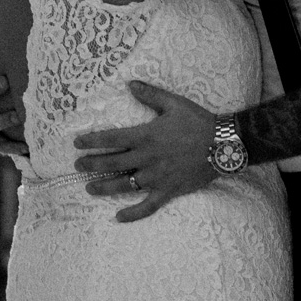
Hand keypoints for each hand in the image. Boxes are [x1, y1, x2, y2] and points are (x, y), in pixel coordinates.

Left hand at [73, 81, 216, 222]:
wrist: (223, 144)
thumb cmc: (198, 122)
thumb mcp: (173, 103)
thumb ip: (150, 94)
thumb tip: (130, 83)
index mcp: (146, 136)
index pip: (111, 139)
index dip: (92, 141)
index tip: (77, 143)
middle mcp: (147, 158)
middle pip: (112, 162)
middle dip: (92, 164)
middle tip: (78, 166)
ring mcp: (156, 177)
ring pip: (124, 185)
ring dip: (104, 186)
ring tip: (90, 188)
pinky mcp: (168, 191)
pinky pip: (147, 206)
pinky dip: (132, 213)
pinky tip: (118, 217)